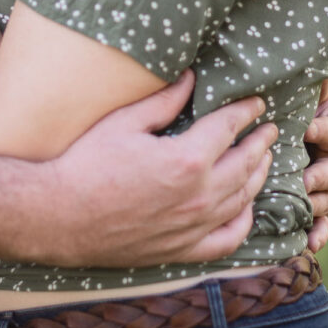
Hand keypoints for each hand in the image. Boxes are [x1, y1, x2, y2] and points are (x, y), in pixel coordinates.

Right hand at [33, 72, 277, 266]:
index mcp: (187, 160)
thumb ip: (164, 101)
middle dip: (260, 142)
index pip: (229, 128)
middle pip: (244, 164)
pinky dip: (243, 222)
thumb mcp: (124, 122)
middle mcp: (198, 196)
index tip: (256, 103)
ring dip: (258, 176)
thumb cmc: (86, 164)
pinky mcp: (181, 249)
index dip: (245, 112)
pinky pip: (227, 239)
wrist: (58, 216)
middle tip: (268, 128)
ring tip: (263, 160)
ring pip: (242, 199)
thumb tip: (190, 79)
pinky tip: (246, 207)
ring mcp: (193, 227)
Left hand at [303, 81, 327, 252]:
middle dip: (320, 177)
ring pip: (327, 202)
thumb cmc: (301, 116)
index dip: (322, 129)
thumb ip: (312, 77)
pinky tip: (309, 245)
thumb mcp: (309, 96)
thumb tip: (314, 45)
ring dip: (316, 208)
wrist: (299, 145)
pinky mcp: (319, 213)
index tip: (306, 127)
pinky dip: (318, 237)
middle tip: (304, 179)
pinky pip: (322, 228)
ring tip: (303, 210)